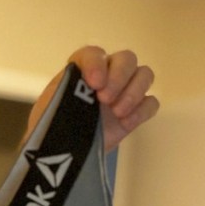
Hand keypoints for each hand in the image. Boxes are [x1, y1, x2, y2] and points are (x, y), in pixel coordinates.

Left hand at [31, 46, 158, 150]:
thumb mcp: (53, 105)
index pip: (93, 53)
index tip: (93, 83)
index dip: (96, 64)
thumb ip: (69, 90)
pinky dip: (141, 111)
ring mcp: (123, 92)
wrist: (62, 152)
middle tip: (104, 99)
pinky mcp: (135, 111)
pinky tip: (125, 123)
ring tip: (117, 113)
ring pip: (144, 74)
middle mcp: (106, 75)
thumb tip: (88, 85)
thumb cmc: (54, 125)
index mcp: (82, 69)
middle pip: (127, 58)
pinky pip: (151, 102)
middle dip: (119, 76)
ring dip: (134, 92)